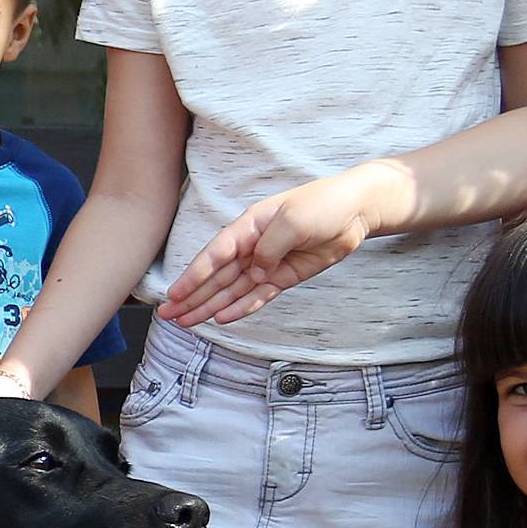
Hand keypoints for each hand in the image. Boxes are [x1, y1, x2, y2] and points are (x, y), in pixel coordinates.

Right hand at [161, 170, 386, 328]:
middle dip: (192, 296)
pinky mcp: (284, 276)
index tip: (174, 294)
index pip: (215, 255)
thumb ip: (269, 249)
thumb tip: (254, 273)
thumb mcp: (293, 221)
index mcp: (249, 226)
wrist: (356, 210)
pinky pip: (258, 296)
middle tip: (169, 316)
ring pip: (232, 290)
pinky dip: (241, 308)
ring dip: (210, 306)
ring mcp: (267, 263)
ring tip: (187, 322)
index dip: (194, 276)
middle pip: (217, 276)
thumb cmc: (323, 205)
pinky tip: (222, 318)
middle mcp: (253, 247)